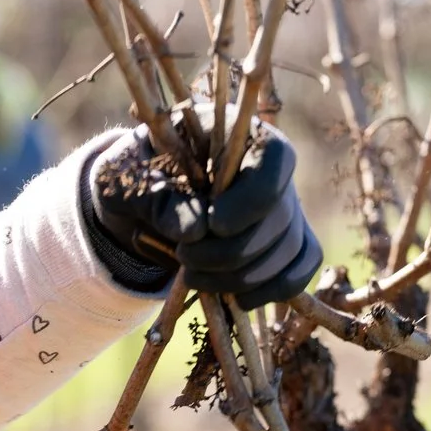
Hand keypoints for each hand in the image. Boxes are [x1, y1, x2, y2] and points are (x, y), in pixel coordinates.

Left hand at [81, 120, 321, 307]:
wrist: (142, 198)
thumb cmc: (136, 174)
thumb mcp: (129, 177)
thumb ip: (157, 197)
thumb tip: (194, 232)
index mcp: (235, 131)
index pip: (274, 158)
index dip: (252, 199)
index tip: (214, 226)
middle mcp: (271, 167)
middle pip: (280, 216)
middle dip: (231, 252)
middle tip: (185, 258)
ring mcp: (285, 204)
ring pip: (287, 249)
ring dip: (241, 277)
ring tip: (194, 277)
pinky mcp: (286, 239)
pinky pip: (301, 268)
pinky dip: (274, 289)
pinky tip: (237, 298)